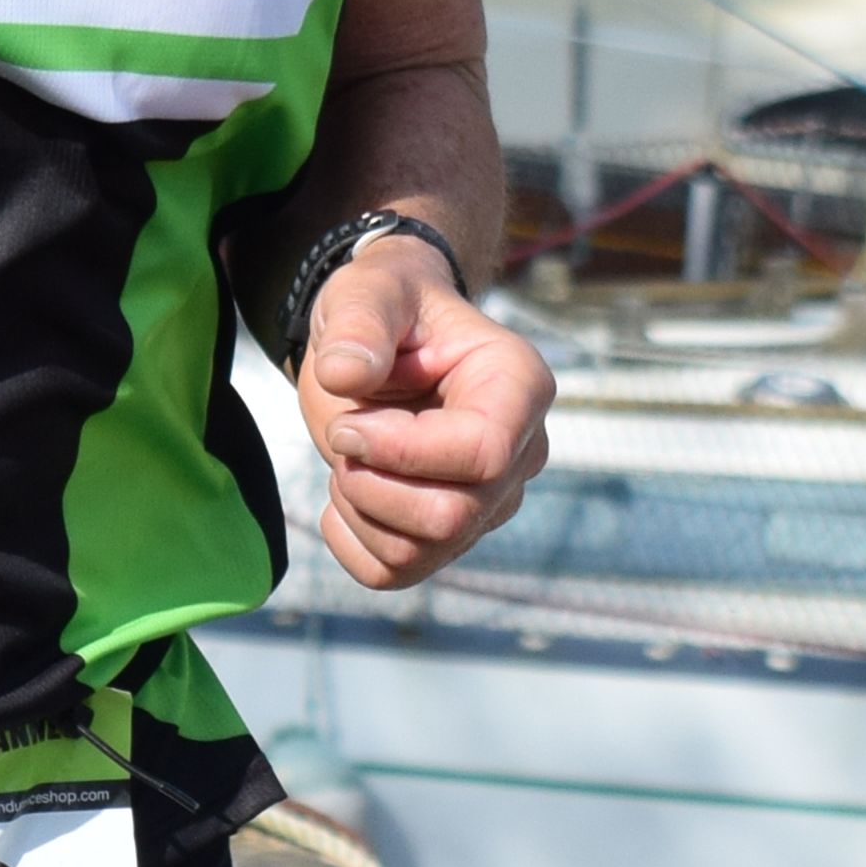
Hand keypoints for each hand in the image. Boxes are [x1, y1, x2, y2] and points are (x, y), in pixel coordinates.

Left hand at [295, 239, 552, 594]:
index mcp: (518, 385)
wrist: (383, 340)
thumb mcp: (367, 293)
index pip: (484, 455)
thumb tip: (345, 375)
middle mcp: (520, 452)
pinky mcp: (452, 534)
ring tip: (349, 455)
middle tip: (345, 435)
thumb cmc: (388, 308)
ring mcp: (490, 500)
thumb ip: (357, 324)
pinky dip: (351, 543)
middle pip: (452, 517)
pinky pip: (395, 573)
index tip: (349, 421)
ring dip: (359, 509)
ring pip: (420, 553)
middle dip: (373, 485)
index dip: (401, 452)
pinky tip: (346, 493)